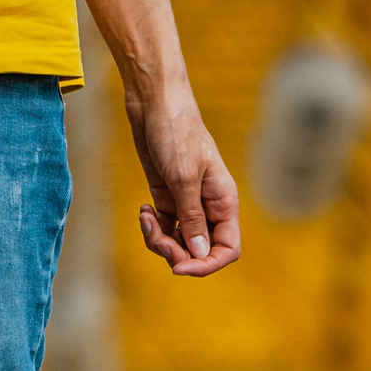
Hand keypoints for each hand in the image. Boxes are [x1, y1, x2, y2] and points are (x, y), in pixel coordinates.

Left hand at [125, 80, 239, 277]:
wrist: (154, 102)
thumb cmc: (177, 132)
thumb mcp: (184, 177)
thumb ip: (193, 218)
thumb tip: (199, 254)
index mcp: (224, 202)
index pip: (227, 249)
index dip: (206, 264)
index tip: (180, 267)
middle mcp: (209, 207)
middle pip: (200, 251)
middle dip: (176, 253)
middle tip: (156, 238)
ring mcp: (187, 203)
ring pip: (179, 242)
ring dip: (159, 241)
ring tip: (145, 219)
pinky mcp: (167, 197)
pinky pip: (164, 228)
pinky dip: (152, 228)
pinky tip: (143, 212)